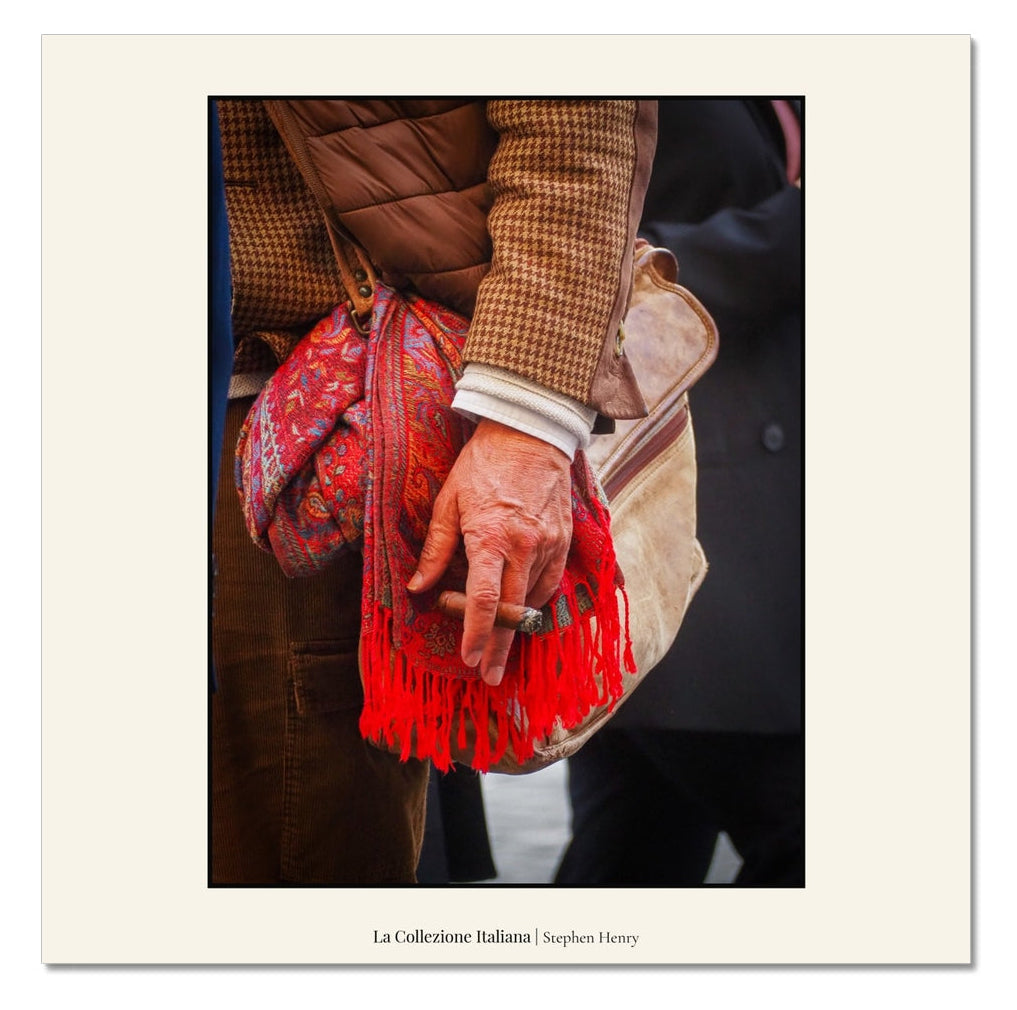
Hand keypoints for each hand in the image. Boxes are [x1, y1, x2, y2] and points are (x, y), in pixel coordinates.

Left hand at [407, 418, 571, 684]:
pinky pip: (549, 582)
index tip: (470, 660)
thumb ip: (436, 548)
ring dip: (516, 624)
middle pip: (512, 612)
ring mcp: (548, 545)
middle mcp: (524, 547)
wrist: (531, 433)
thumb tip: (418, 587)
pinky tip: (520, 606)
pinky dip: (533, 599)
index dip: (476, 634)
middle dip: (500, 648)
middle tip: (491, 676)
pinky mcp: (564, 540)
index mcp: (491, 537)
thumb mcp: (448, 501)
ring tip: (500, 642)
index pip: (483, 600)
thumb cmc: (483, 464)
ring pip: (532, 600)